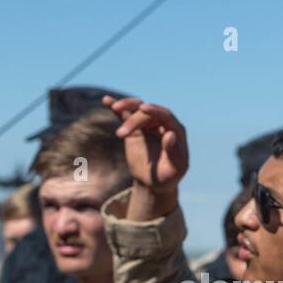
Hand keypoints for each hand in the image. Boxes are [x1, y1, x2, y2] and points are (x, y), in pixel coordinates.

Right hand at [102, 96, 187, 217]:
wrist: (153, 182)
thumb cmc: (167, 176)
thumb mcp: (174, 168)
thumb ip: (173, 152)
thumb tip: (171, 134)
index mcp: (176, 131)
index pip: (166, 116)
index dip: (155, 111)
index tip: (143, 108)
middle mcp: (162, 123)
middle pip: (148, 114)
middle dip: (134, 121)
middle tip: (120, 135)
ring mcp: (148, 123)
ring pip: (137, 108)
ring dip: (126, 105)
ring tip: (115, 107)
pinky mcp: (136, 127)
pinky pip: (126, 114)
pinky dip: (117, 107)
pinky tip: (106, 100)